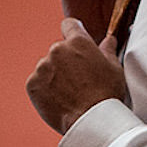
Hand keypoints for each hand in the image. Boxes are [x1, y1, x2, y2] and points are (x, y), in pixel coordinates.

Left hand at [27, 17, 130, 134]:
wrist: (90, 121)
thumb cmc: (106, 94)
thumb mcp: (114, 68)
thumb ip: (108, 50)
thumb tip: (109, 39)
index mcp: (78, 42)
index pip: (69, 25)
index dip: (72, 32)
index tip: (75, 44)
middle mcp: (57, 50)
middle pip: (59, 50)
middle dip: (66, 61)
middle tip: (78, 80)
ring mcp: (42, 67)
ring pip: (47, 67)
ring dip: (54, 76)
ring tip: (69, 93)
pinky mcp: (32, 84)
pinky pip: (37, 82)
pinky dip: (45, 89)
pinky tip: (58, 99)